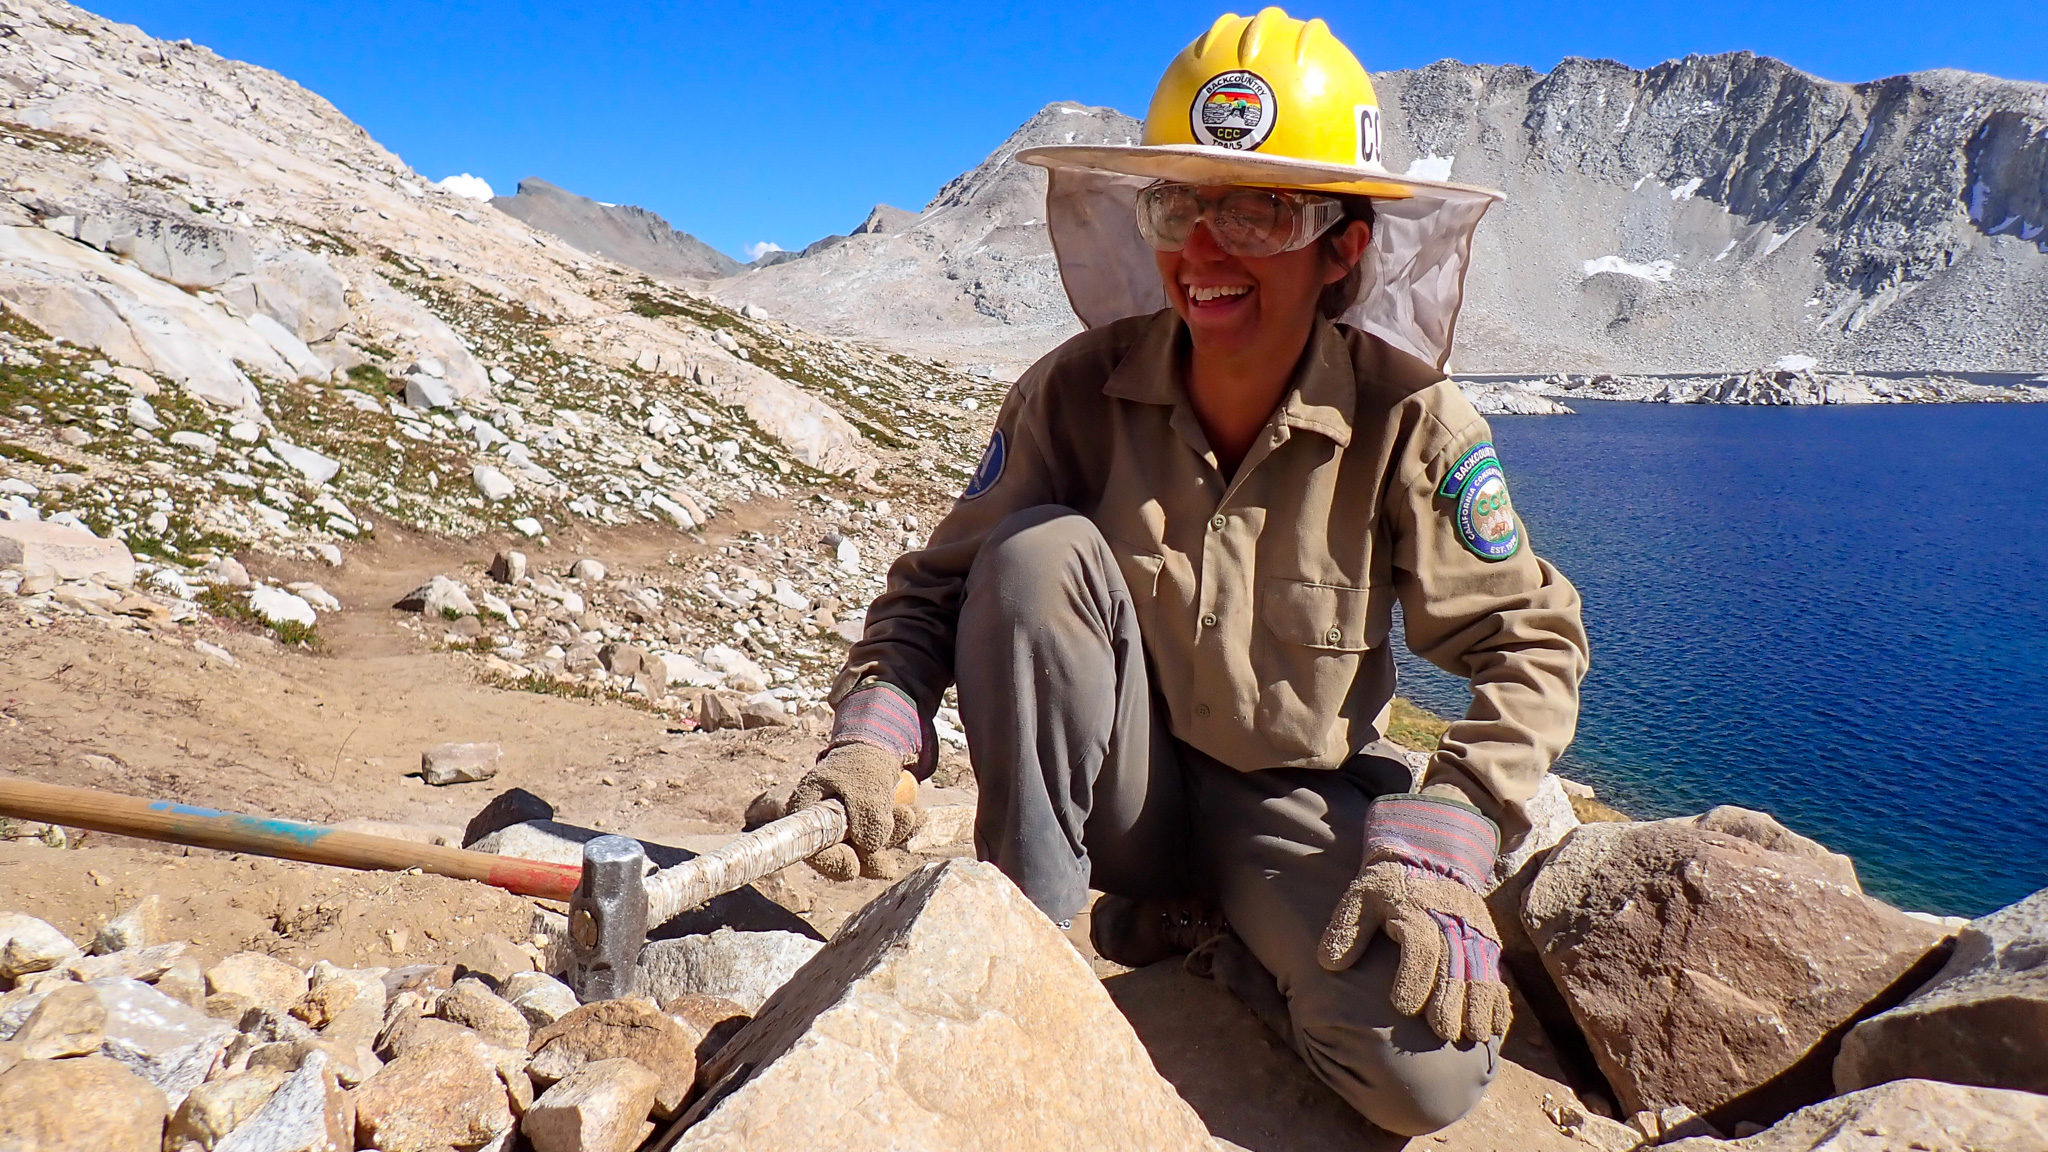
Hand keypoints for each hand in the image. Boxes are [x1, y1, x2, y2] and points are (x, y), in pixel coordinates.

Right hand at [787, 742, 922, 880]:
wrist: (877, 748)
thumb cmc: (862, 762)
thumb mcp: (864, 782)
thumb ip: (867, 811)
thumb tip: (870, 846)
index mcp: (807, 811)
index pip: (811, 847)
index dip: (831, 862)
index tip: (853, 867)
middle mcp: (824, 826)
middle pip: (843, 855)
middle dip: (870, 857)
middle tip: (889, 862)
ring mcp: (847, 831)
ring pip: (869, 850)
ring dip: (892, 838)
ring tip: (908, 814)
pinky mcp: (869, 830)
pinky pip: (886, 840)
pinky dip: (903, 831)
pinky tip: (916, 817)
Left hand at [1317, 794, 1510, 1043]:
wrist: (1428, 857)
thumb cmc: (1387, 885)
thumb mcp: (1361, 895)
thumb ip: (1346, 928)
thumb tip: (1328, 963)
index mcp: (1416, 912)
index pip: (1420, 947)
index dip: (1412, 978)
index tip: (1401, 1008)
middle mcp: (1450, 923)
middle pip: (1456, 964)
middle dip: (1450, 1000)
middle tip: (1443, 1033)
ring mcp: (1474, 934)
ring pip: (1483, 971)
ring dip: (1480, 1005)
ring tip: (1474, 1036)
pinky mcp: (1488, 943)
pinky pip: (1498, 974)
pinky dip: (1499, 1002)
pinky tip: (1495, 1029)